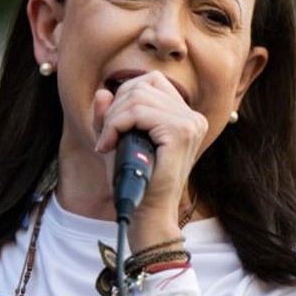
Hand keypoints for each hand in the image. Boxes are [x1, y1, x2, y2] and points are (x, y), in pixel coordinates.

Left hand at [93, 71, 207, 247]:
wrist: (147, 214)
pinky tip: (109, 145)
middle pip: (143, 85)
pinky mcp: (181, 132)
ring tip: (106, 143)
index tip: (111, 126)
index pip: (151, 81)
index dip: (123, 97)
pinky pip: (139, 112)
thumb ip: (109, 117)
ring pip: (138, 96)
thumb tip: (103, 92)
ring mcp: (190, 123)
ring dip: (113, 118)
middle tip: (105, 137)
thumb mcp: (117, 142)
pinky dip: (116, 125)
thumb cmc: (135, 181)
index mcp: (184, 116)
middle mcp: (192, 117)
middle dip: (115, 108)